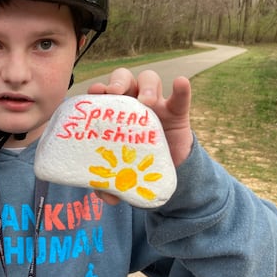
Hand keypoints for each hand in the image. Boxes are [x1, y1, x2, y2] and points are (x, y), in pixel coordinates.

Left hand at [88, 68, 193, 204]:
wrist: (163, 173)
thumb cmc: (133, 166)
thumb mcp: (119, 176)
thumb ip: (109, 185)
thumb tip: (104, 196)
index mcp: (112, 113)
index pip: (103, 93)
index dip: (98, 90)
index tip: (94, 92)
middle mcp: (131, 103)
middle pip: (124, 79)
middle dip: (118, 82)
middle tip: (115, 92)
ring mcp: (155, 105)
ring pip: (149, 81)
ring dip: (146, 86)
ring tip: (146, 101)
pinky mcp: (177, 112)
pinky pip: (180, 98)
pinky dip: (181, 89)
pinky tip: (181, 83)